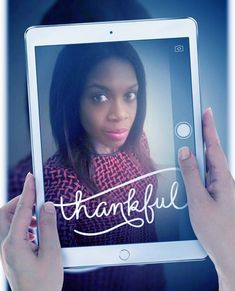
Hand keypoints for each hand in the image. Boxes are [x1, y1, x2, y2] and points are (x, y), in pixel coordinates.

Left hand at [0, 173, 62, 290]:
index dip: (28, 191)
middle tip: (36, 199)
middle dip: (20, 202)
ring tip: (39, 216)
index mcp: (14, 244)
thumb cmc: (43, 284)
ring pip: (8, 222)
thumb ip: (48, 226)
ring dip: (23, 214)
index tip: (32, 177)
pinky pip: (12, 232)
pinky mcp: (10, 254)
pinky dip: (23, 225)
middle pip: (5, 214)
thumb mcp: (51, 253)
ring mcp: (6, 251)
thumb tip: (47, 206)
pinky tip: (36, 231)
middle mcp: (5, 246)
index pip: (21, 210)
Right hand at [178, 108, 234, 290]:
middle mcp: (224, 181)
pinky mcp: (218, 195)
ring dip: (198, 154)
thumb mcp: (198, 200)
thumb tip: (185, 153)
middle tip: (192, 124)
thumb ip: (191, 174)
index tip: (206, 112)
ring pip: (208, 165)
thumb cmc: (217, 231)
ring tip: (187, 147)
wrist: (229, 254)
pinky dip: (197, 169)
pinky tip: (190, 172)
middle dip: (202, 137)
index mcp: (223, 179)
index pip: (213, 146)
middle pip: (211, 153)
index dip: (209, 128)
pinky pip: (206, 176)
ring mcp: (222, 188)